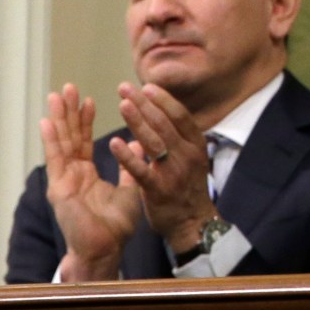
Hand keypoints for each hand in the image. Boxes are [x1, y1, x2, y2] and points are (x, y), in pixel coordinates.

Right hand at [39, 85, 137, 280]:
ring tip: (56, 95)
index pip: (83, 141)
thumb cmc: (115, 226)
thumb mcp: (129, 190)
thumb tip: (136, 142)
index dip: (84, 120)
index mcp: (85, 175)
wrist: (106, 249)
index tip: (88, 99)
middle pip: (69, 137)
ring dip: (58, 119)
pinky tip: (47, 122)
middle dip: (68, 112)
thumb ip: (130, 166)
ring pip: (60, 144)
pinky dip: (51, 140)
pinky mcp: (60, 189)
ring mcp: (64, 181)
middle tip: (68, 87)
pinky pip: (55, 161)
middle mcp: (72, 175)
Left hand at [112, 82, 216, 253]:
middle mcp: (187, 155)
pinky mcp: (158, 190)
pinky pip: (141, 170)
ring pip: (154, 141)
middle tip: (125, 88)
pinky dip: (127, 156)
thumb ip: (177, 137)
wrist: (192, 223)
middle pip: (164, 123)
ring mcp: (173, 173)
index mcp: (195, 145)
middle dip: (144, 104)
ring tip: (122, 104)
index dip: (163, 100)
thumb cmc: (187, 188)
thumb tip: (160, 113)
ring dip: (137, 121)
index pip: (180, 116)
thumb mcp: (190, 159)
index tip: (147, 86)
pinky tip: (114, 143)